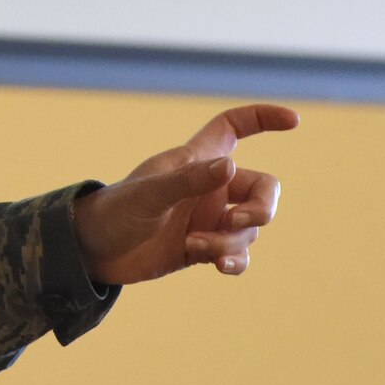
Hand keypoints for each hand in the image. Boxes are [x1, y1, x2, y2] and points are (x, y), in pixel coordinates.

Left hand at [72, 103, 299, 285]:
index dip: (264, 118)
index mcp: (196, 159)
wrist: (91, 250)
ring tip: (197, 247)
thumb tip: (232, 166)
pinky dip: (234, 260)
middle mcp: (208, 187)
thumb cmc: (114, 209)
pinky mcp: (201, 248)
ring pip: (248, 228)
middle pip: (262, 188)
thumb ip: (190, 180)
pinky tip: (220, 266)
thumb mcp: (150, 193)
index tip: (293, 121)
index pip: (236, 127)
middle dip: (263, 207)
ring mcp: (207, 219)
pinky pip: (235, 253)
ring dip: (231, 241)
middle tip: (237, 222)